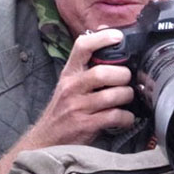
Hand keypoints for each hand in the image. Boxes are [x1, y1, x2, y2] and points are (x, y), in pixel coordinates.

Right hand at [29, 29, 134, 146]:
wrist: (46, 140)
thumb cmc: (63, 108)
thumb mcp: (69, 83)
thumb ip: (86, 63)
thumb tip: (105, 33)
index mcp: (69, 73)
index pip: (82, 46)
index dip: (102, 39)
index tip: (118, 37)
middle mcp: (71, 87)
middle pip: (102, 73)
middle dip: (122, 75)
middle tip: (127, 79)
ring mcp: (77, 107)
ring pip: (112, 95)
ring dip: (127, 95)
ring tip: (127, 97)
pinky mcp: (85, 126)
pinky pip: (114, 116)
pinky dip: (126, 117)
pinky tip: (126, 117)